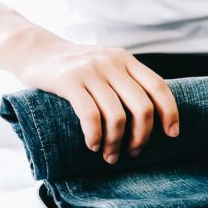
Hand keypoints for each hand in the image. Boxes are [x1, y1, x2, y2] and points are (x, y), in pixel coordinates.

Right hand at [19, 44, 178, 163]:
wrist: (34, 50)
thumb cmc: (74, 67)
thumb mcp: (105, 65)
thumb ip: (125, 81)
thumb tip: (151, 117)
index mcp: (125, 60)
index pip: (158, 86)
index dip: (170, 112)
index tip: (172, 134)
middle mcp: (111, 63)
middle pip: (142, 107)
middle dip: (142, 136)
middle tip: (134, 152)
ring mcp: (90, 71)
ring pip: (117, 116)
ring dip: (116, 143)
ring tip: (110, 156)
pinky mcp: (68, 81)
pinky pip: (90, 116)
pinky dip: (96, 137)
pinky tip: (94, 146)